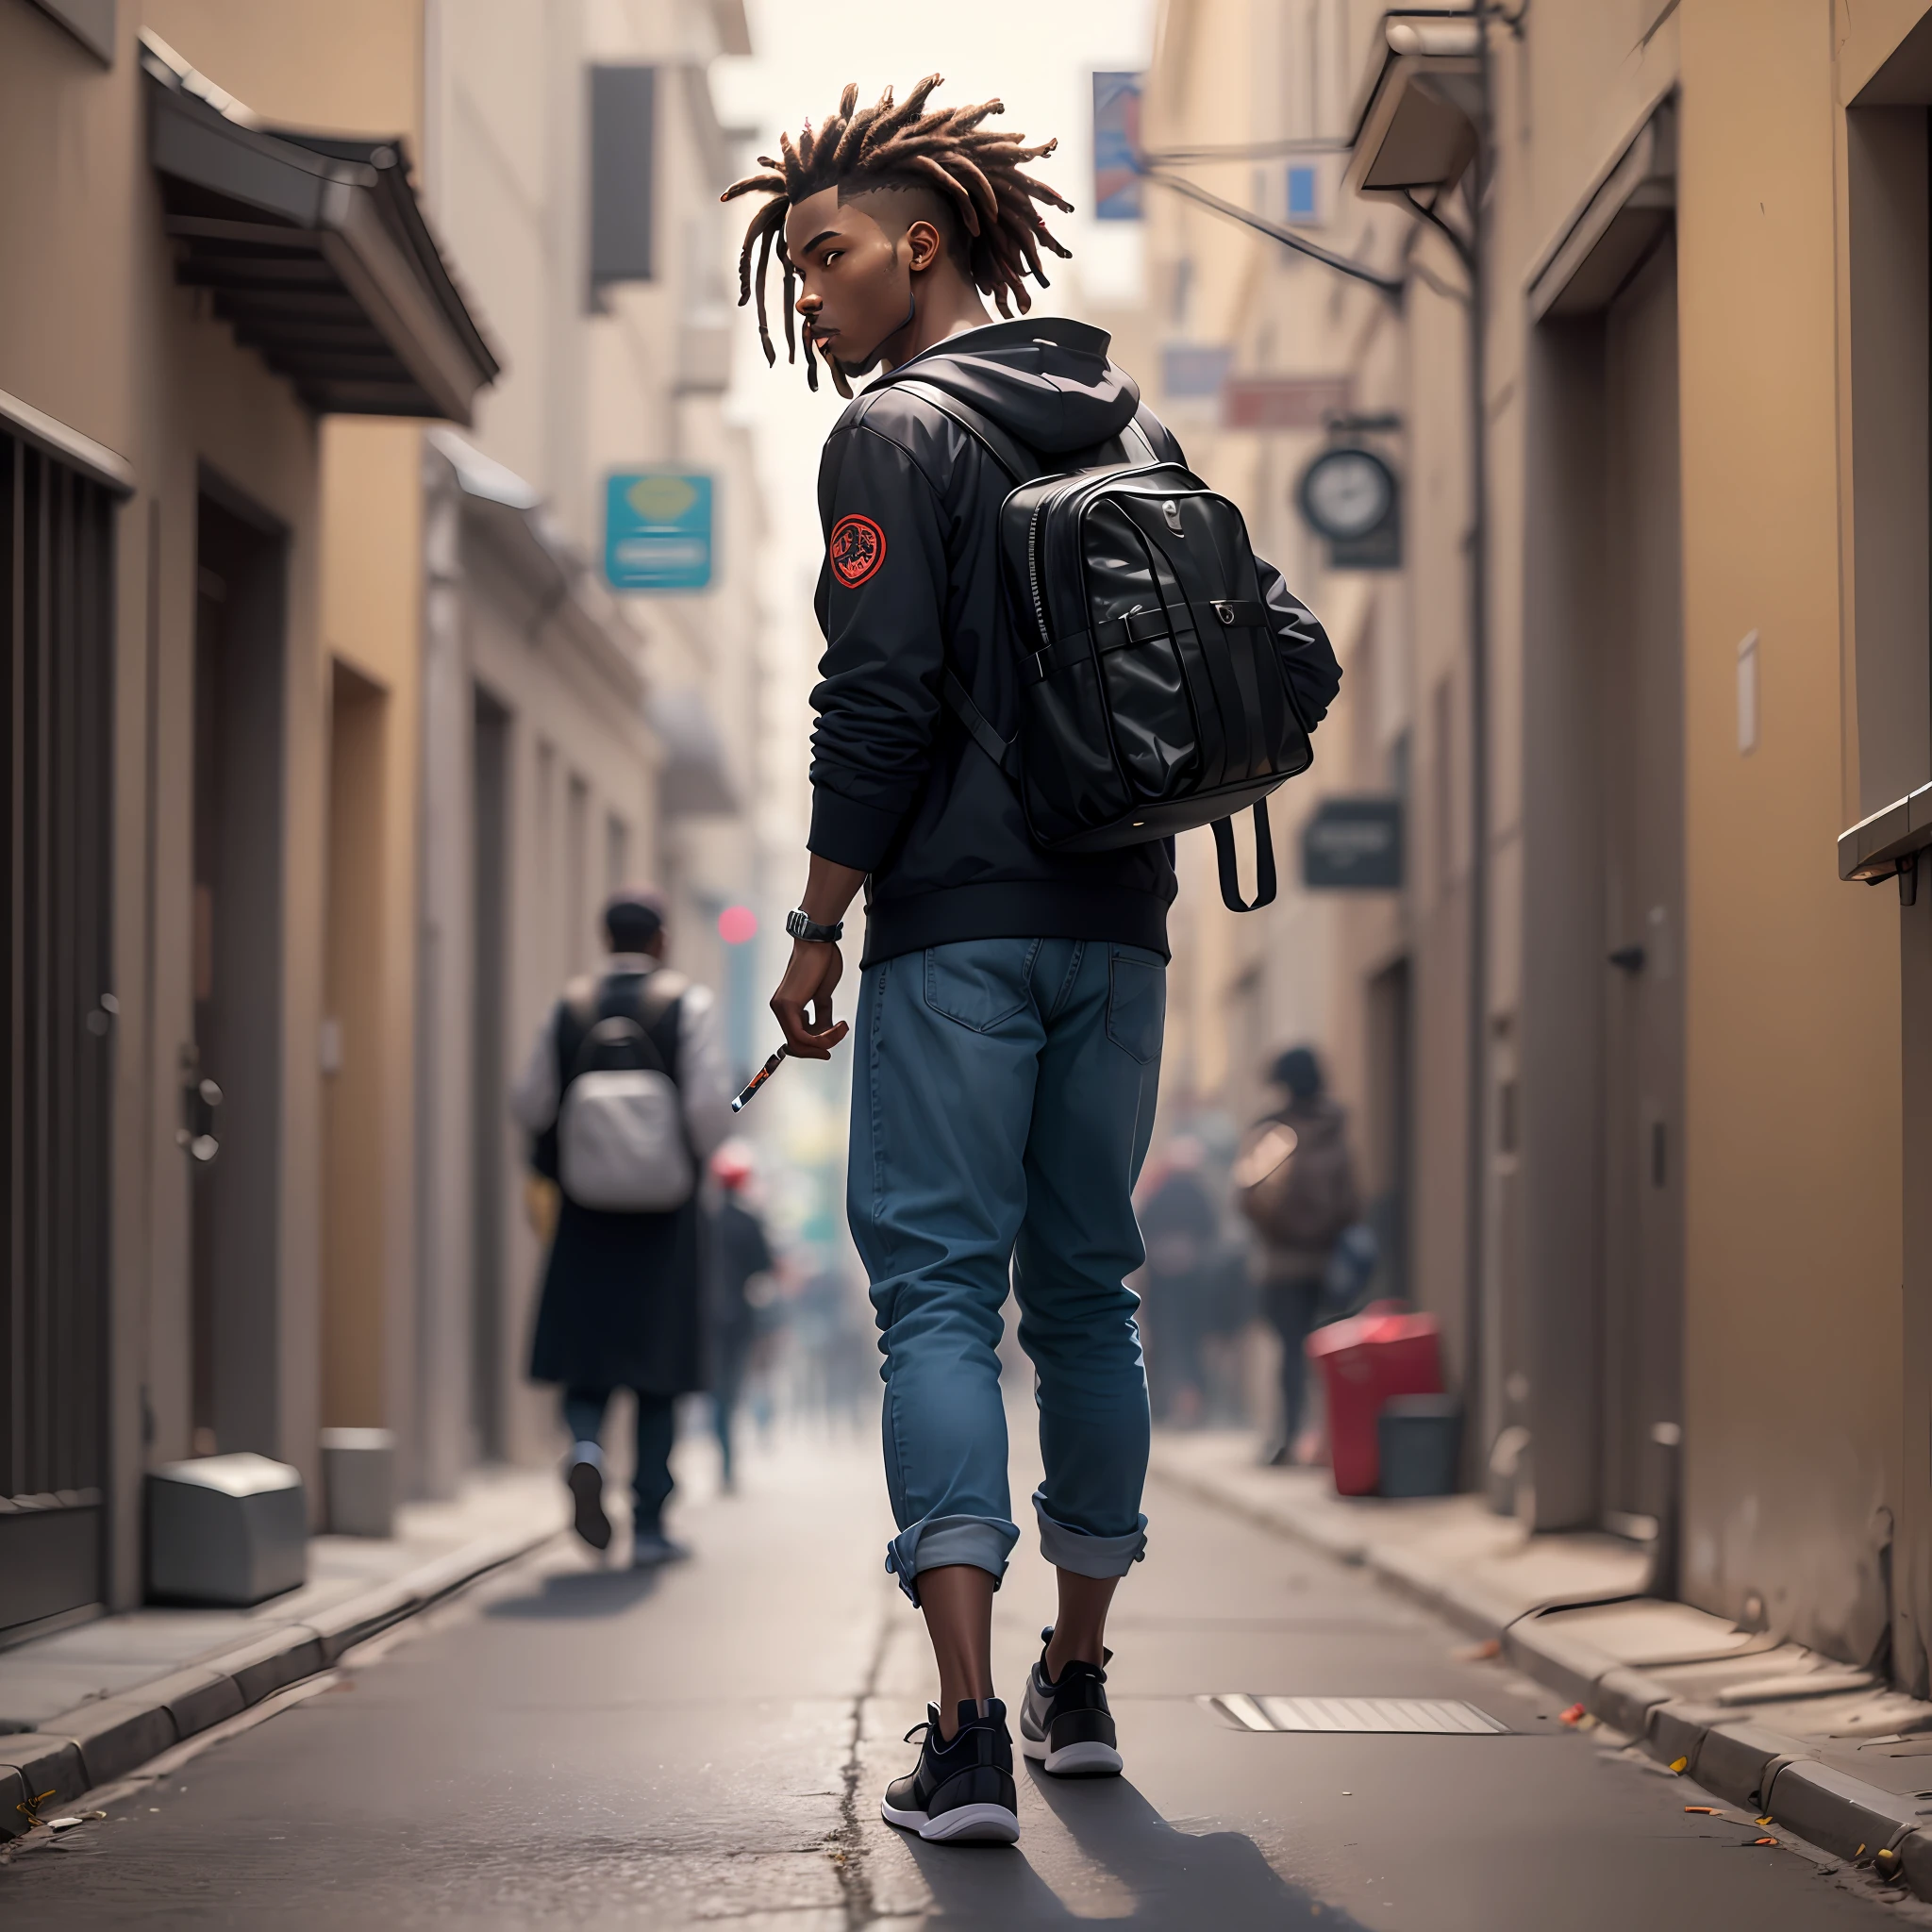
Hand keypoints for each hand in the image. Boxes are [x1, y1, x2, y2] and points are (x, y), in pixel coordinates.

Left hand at [770, 937, 848, 1057]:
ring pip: (799, 1042)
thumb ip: (822, 1014)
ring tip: (841, 1029)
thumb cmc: (821, 963)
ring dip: (825, 1041)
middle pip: (796, 1045)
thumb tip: (825, 1031)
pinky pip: (801, 1034)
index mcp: (787, 1006)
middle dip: (819, 1048)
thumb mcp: (823, 995)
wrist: (818, 944)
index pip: (796, 1038)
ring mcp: (781, 1007)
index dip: (813, 1048)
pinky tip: (837, 1027)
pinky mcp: (788, 1005)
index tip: (829, 1049)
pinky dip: (822, 1037)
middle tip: (837, 1041)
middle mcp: (779, 1008)